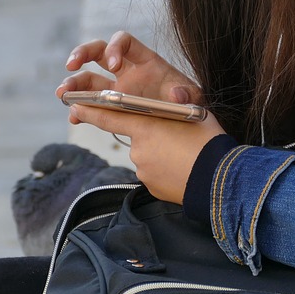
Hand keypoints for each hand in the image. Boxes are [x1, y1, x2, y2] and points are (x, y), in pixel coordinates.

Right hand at [56, 30, 202, 105]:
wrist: (186, 121)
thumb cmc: (189, 102)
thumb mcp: (193, 96)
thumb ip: (187, 93)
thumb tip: (177, 95)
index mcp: (144, 61)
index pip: (123, 42)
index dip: (115, 48)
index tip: (114, 66)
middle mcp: (126, 71)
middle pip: (97, 52)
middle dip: (81, 53)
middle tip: (71, 65)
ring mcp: (116, 89)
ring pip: (88, 79)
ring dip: (73, 84)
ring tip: (63, 94)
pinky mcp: (111, 108)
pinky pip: (90, 105)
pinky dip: (80, 110)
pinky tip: (74, 117)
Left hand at [67, 103, 225, 203]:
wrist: (220, 178)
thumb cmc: (208, 141)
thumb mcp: (191, 114)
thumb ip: (169, 111)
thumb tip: (160, 114)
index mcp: (146, 126)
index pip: (109, 117)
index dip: (90, 111)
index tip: (74, 107)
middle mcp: (138, 148)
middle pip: (137, 137)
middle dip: (151, 136)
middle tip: (176, 139)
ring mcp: (143, 169)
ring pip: (146, 156)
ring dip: (159, 154)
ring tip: (183, 156)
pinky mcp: (149, 186)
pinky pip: (153, 173)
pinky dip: (163, 170)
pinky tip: (181, 169)